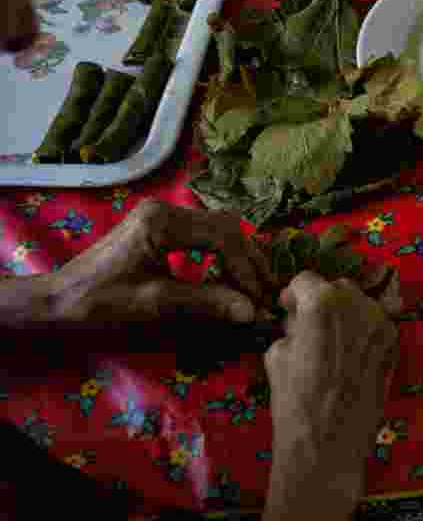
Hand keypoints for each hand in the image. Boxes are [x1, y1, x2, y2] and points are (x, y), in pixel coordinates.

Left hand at [45, 199, 274, 323]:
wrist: (57, 301)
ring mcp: (163, 215)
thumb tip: (252, 311)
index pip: (224, 236)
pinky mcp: (161, 226)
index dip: (247, 268)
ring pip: (220, 228)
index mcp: (162, 222)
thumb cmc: (99, 302)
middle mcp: (166, 209)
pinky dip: (224, 255)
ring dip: (240, 257)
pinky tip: (230, 279)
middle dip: (249, 261)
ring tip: (254, 288)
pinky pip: (206, 234)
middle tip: (266, 293)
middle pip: (227, 227)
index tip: (259, 298)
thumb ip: (206, 302)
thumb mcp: (155, 303)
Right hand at [255, 271, 400, 520]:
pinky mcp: (395, 345)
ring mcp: (382, 324)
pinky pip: (376, 327)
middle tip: (310, 328)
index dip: (293, 295)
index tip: (288, 311)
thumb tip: (300, 322)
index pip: (305, 280)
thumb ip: (292, 327)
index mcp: (322, 301)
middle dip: (323, 302)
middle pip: (338, 288)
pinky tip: (351, 358)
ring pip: (362, 305)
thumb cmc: (295, 401)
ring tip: (333, 344)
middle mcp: (358, 304)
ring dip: (346, 315)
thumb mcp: (277, 355)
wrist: (330, 444)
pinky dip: (363, 333)